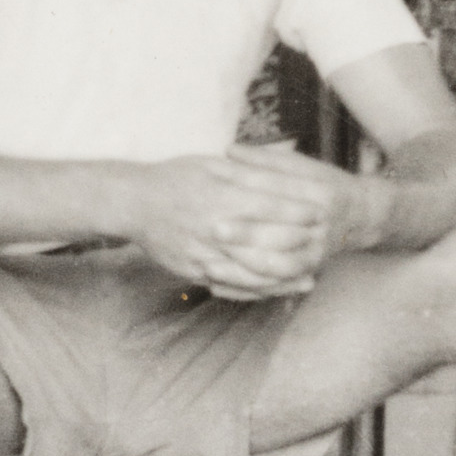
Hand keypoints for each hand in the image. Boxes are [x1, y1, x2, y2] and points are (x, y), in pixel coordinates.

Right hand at [129, 146, 358, 299]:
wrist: (133, 203)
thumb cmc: (174, 178)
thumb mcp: (212, 165)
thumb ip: (247, 172)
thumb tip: (283, 174)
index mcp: (222, 196)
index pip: (272, 206)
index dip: (299, 211)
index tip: (321, 212)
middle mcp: (216, 228)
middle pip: (268, 241)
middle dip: (300, 243)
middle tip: (323, 242)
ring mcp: (205, 253)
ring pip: (254, 270)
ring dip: (286, 275)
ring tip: (311, 274)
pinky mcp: (195, 271)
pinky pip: (233, 286)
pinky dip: (259, 289)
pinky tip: (277, 289)